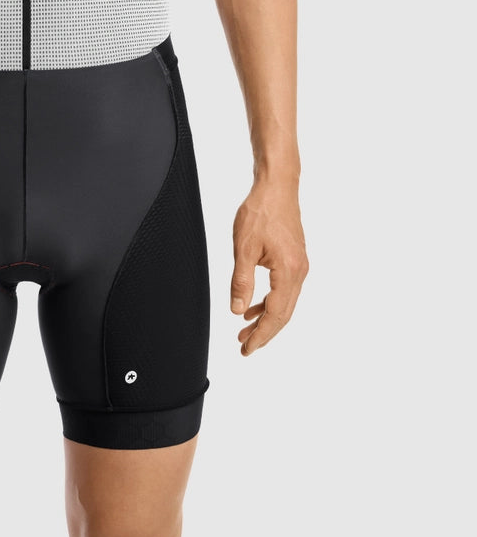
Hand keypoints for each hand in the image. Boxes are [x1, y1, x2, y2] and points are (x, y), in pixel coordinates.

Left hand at [230, 179, 308, 354]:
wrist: (277, 187)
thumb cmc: (260, 211)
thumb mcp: (243, 247)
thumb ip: (241, 281)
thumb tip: (237, 310)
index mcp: (289, 271)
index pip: (276, 314)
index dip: (261, 335)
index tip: (247, 349)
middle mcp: (300, 272)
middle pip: (284, 314)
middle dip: (264, 332)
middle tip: (244, 347)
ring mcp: (299, 265)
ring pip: (285, 303)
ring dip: (265, 318)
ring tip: (244, 330)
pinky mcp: (295, 259)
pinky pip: (284, 289)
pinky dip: (269, 301)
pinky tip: (253, 306)